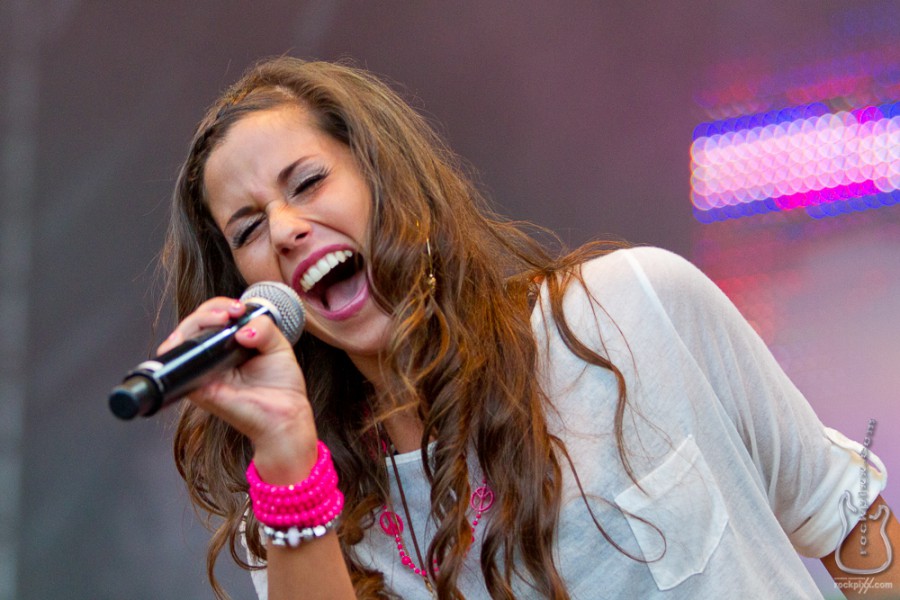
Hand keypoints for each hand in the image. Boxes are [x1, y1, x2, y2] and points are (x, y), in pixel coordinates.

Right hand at [158, 297, 318, 483]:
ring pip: (183, 339)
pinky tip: (196, 340)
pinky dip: (179, 349)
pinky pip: (179, 366)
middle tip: (230, 313)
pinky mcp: (198, 387)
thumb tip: (242, 330)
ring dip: (196, 321)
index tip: (239, 308)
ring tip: (222, 319)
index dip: (220, 306)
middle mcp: (213, 357)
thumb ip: (264, 328)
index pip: (212, 317)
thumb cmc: (281, 385)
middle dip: (208, 310)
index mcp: (229, 345)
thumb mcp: (279, 346)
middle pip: (193, 324)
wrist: (286, 415)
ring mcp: (203, 371)